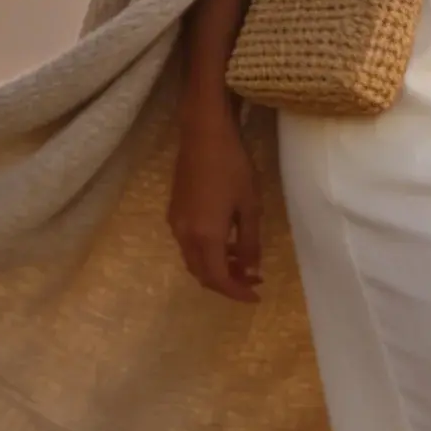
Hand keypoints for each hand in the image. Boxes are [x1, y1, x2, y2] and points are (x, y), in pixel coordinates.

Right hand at [169, 96, 262, 300]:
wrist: (203, 134)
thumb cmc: (232, 166)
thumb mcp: (250, 206)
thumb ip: (249, 243)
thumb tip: (250, 270)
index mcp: (205, 236)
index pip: (218, 279)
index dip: (236, 292)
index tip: (256, 295)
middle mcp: (184, 235)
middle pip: (202, 274)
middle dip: (227, 283)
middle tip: (253, 281)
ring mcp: (176, 223)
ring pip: (194, 260)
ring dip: (216, 268)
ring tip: (243, 263)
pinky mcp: (174, 212)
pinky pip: (188, 245)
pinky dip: (207, 254)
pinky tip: (226, 243)